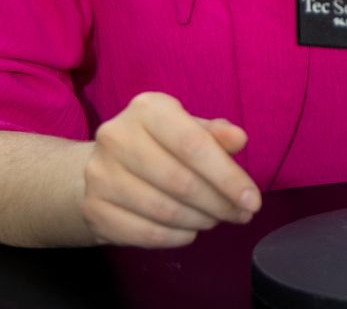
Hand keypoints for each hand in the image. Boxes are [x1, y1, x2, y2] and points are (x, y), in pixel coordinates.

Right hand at [80, 92, 261, 247]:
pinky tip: (190, 231)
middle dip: (220, 203)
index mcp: (146, 109)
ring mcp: (100, 175)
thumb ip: (215, 134)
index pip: (193, 145)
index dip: (228, 176)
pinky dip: (175, 238)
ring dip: (200, 221)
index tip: (253, 200)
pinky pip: (145, 234)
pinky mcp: (93, 209)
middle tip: (241, 215)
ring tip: (216, 219)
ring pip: (164, 211)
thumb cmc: (159, 145)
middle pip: (181, 181)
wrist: (102, 168)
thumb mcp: (187, 128)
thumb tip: (239, 139)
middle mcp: (117, 137)